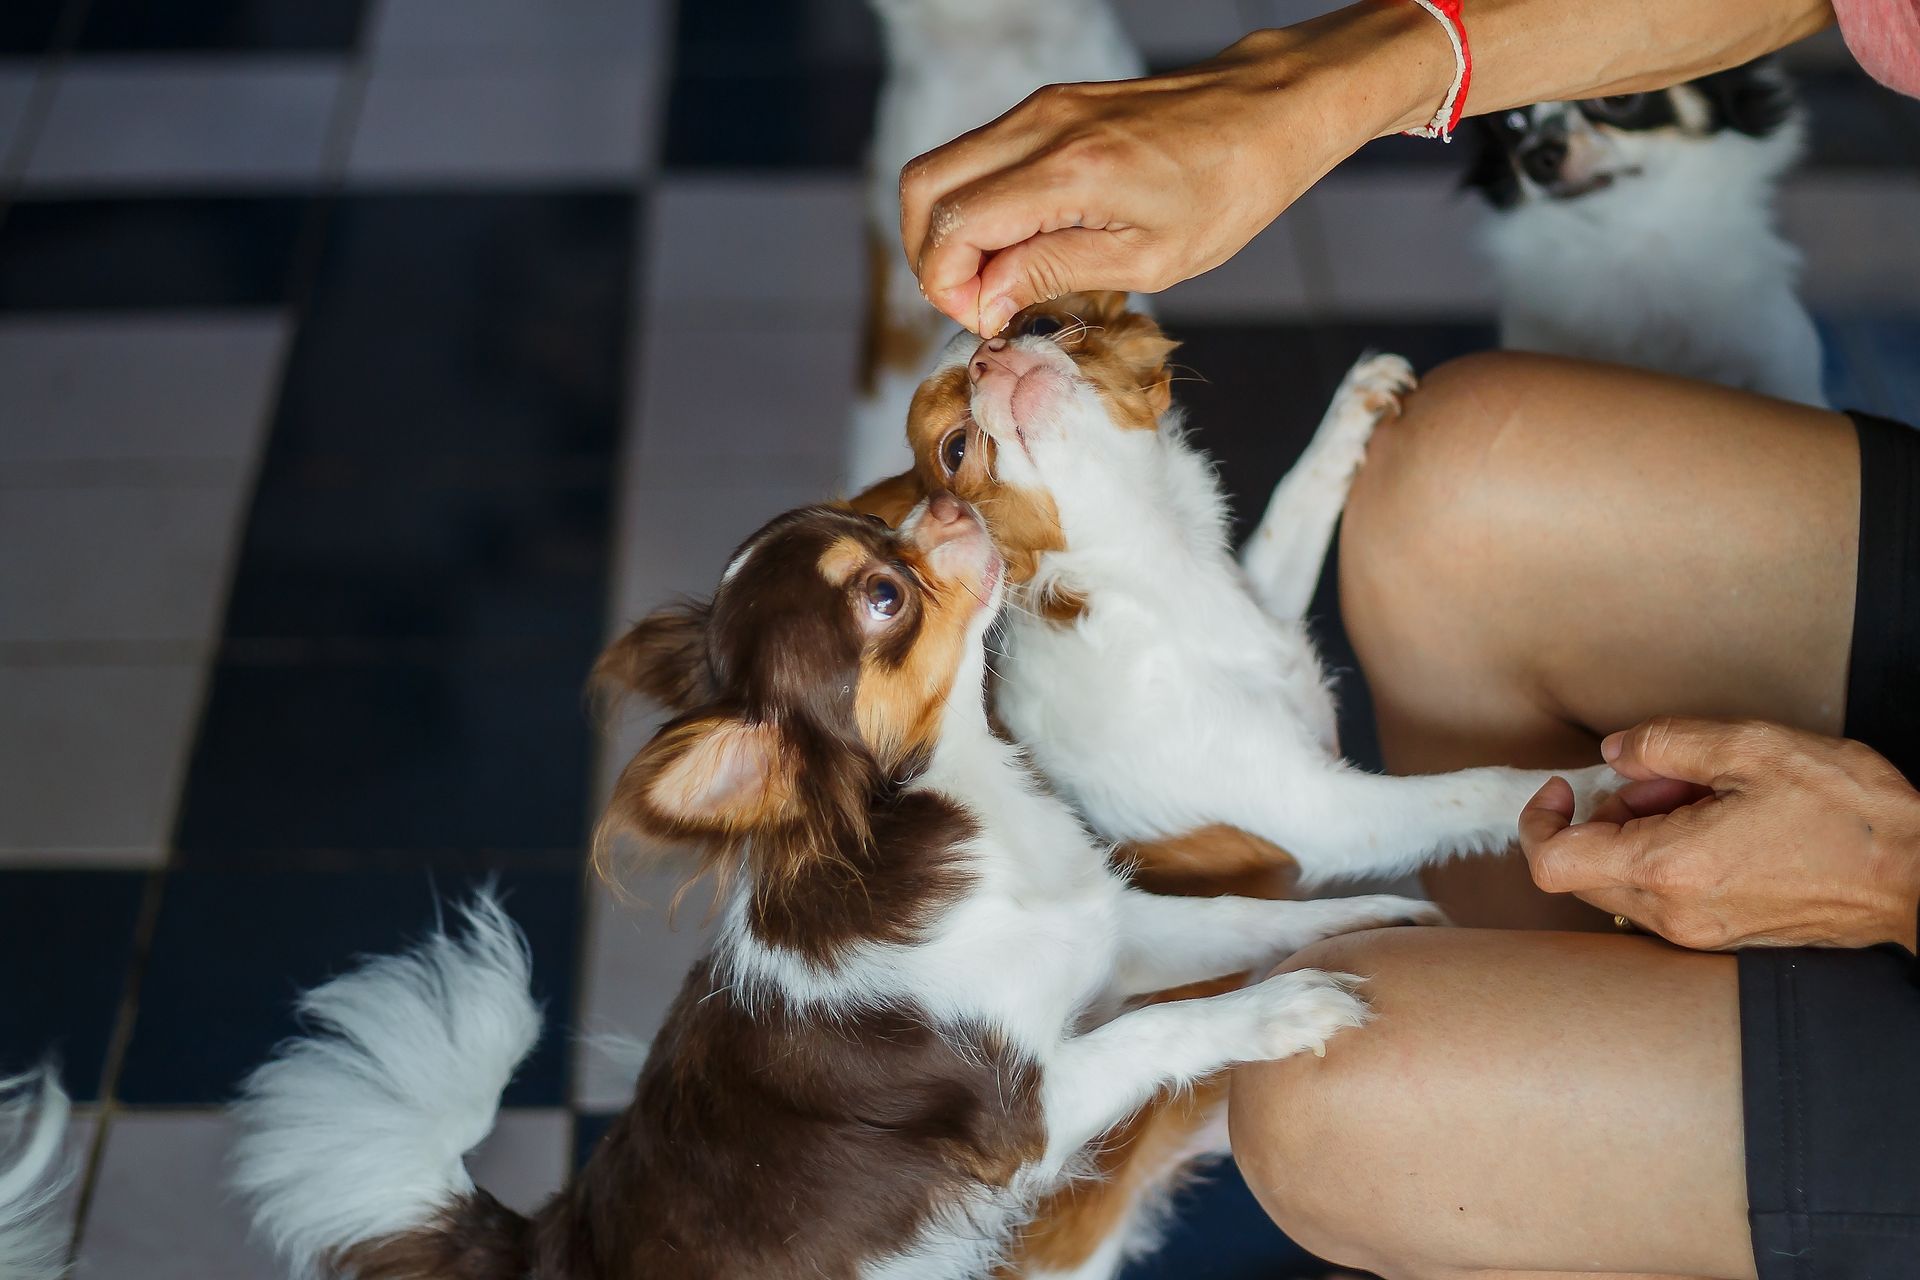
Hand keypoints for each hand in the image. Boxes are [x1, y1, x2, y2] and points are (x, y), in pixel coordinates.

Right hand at [899, 7, 1453, 336]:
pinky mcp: (1048, 108)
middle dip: (930, 258)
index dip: (948, 286)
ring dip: (951, 233)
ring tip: (1000, 279)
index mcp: (1066, 171)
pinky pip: (978, 157)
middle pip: (922, 187)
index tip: (987, 319)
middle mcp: (1039, 127)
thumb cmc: (1227, 192)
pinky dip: (977, 207)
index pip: (953, 225)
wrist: (1269, 113)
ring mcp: (1039, 109)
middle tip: (977, 302)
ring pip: (942, 168)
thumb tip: (983, 298)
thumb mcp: (1149, 260)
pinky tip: (1021, 243)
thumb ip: (1054, 272)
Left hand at [1518, 717, 1919, 950]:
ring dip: (1639, 833)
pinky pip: (1663, 896)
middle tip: (1659, 778)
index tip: (1566, 787)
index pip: (1552, 863)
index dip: (1541, 820)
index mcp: (1667, 868)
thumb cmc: (1848, 815)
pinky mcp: (1723, 936)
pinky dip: (1669, 854)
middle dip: (1602, 816)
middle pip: (1583, 872)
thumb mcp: (1753, 749)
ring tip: (1703, 794)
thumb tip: (1615, 752)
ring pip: (1623, 883)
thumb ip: (1666, 743)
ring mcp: (1698, 933)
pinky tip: (1721, 822)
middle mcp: (1673, 913)